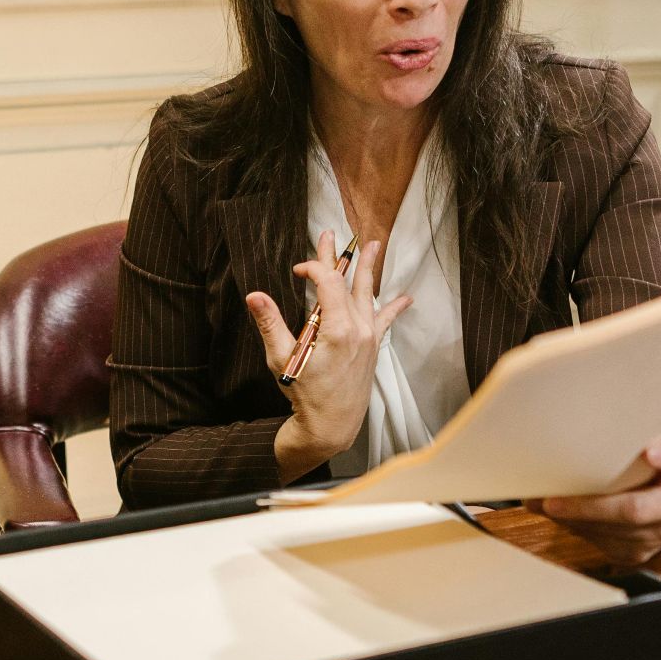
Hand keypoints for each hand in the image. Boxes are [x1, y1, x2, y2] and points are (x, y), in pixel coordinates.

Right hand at [246, 229, 411, 476]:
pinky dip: (393, 307)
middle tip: (333, 234)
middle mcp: (359, 328)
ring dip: (369, 269)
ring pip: (368, 295)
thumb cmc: (304, 393)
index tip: (298, 269)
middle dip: (339, 257)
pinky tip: (405, 298)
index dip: (314, 267)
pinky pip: (384, 320)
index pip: (328, 281)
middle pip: (350, 281)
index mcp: (337, 328)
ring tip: (375, 246)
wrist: (331, 425)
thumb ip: (270, 324)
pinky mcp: (372, 347)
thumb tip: (254, 296)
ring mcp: (369, 337)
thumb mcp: (281, 358)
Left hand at [528, 435, 660, 564]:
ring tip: (548, 508)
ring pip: (618, 532)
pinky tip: (564, 519)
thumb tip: (551, 450)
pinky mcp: (646, 551)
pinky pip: (609, 546)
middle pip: (637, 509)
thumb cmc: (640, 465)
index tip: (649, 452)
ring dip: (576, 522)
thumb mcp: (638, 448)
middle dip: (589, 508)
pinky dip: (580, 531)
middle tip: (553, 502)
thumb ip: (615, 444)